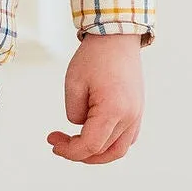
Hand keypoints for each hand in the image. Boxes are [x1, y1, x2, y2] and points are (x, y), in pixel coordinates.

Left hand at [48, 34, 143, 164]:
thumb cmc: (94, 57)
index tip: (53, 142)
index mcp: (113, 110)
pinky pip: (126, 138)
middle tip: (59, 143)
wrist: (117, 37)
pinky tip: (92, 133)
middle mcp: (130, 117)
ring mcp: (137, 115)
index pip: (90, 145)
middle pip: (104, 152)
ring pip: (118, 150)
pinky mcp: (138, 110)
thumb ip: (75, 113)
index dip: (69, 151)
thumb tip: (81, 126)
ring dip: (96, 153)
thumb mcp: (73, 84)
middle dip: (79, 153)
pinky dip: (109, 143)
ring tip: (75, 142)